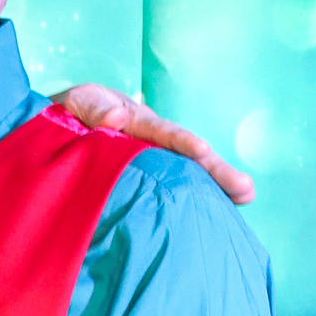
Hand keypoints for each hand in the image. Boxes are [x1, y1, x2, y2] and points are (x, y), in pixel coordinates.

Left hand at [56, 84, 254, 205]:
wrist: (68, 123)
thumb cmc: (74, 111)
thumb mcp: (79, 103)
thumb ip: (94, 109)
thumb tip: (117, 118)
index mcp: (139, 122)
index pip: (164, 132)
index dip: (182, 142)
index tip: (202, 151)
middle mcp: (155, 141)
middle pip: (189, 155)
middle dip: (216, 170)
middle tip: (246, 189)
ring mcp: (156, 159)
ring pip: (189, 172)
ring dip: (216, 185)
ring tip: (246, 197)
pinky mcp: (150, 177)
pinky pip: (175, 187)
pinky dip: (197, 196)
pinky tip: (219, 212)